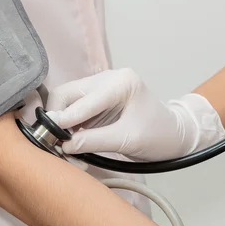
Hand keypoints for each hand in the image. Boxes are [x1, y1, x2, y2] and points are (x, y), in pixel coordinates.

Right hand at [46, 68, 224, 160]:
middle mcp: (107, 78)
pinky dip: (69, 127)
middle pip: (67, 94)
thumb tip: (64, 144)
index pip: (82, 99)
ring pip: (66, 102)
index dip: (64, 119)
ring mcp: (101, 88)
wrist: (174, 136)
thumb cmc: (159, 136)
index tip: (50, 136)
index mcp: (120, 82)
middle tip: (54, 143)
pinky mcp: (97, 101)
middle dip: (58, 119)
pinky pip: (74, 111)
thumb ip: (94, 140)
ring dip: (61, 124)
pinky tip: (72, 143)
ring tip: (64, 147)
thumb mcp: (127, 140)